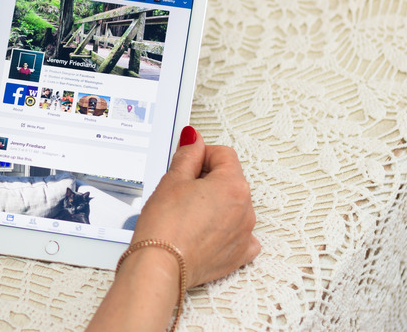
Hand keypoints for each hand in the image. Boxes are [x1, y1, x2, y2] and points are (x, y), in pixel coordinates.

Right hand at [130, 126, 259, 287]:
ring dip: (214, 204)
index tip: (187, 162)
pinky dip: (224, 230)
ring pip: (232, 206)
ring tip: (186, 214)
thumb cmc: (165, 227)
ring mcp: (244, 233)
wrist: (160, 266)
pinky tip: (204, 231)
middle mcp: (246, 209)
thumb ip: (188, 155)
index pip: (224, 154)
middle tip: (180, 190)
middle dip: (207, 180)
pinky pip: (239, 234)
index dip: (201, 154)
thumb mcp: (172, 180)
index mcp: (233, 185)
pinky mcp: (238, 254)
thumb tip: (194, 140)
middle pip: (229, 180)